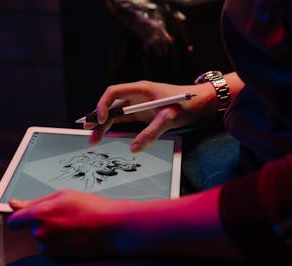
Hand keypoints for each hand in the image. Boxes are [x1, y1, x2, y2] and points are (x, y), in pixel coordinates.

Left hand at [7, 190, 129, 258]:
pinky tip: (77, 237)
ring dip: (53, 234)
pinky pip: (53, 249)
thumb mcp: (62, 196)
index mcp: (39, 215)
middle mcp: (40, 234)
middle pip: (31, 229)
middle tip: (65, 216)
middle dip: (42, 223)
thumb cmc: (90, 208)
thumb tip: (12, 204)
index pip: (14, 221)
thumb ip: (34, 202)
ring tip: (75, 226)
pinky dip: (61, 244)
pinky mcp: (59, 259)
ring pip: (43, 239)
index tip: (23, 217)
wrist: (114, 229)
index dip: (19, 218)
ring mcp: (50, 248)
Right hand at [85, 80, 211, 152]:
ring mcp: (139, 105)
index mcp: (140, 89)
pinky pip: (124, 120)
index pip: (113, 92)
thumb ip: (151, 132)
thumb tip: (134, 149)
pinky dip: (114, 127)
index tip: (99, 120)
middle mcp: (136, 95)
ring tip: (93, 139)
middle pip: (111, 105)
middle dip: (98, 119)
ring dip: (104, 125)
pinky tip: (105, 134)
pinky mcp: (143, 114)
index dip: (102, 105)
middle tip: (89, 134)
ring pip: (115, 114)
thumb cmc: (187, 104)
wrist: (202, 103)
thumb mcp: (170, 117)